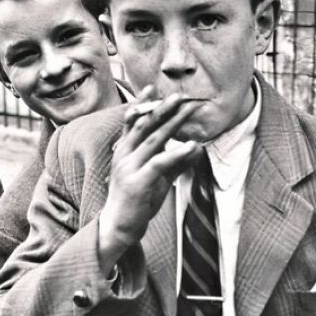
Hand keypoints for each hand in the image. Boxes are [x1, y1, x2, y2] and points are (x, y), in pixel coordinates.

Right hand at [98, 92, 203, 272]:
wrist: (119, 228)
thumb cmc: (137, 203)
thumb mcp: (158, 179)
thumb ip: (174, 163)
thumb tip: (195, 148)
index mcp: (124, 151)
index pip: (132, 122)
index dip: (142, 103)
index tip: (153, 87)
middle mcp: (124, 155)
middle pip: (144, 125)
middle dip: (162, 108)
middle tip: (180, 95)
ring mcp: (129, 168)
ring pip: (153, 139)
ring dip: (172, 123)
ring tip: (188, 110)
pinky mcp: (138, 182)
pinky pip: (159, 163)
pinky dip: (177, 153)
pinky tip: (192, 146)